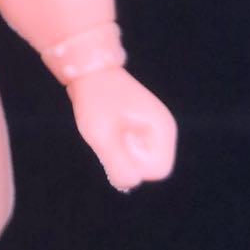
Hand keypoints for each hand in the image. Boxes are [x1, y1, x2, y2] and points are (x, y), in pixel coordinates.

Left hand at [67, 67, 176, 190]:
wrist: (86, 65)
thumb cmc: (94, 98)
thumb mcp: (100, 134)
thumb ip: (117, 164)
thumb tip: (130, 184)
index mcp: (163, 128)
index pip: (158, 170)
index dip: (133, 164)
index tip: (114, 140)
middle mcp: (163, 128)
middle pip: (148, 166)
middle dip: (125, 157)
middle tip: (108, 131)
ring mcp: (152, 126)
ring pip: (137, 159)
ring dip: (118, 150)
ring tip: (106, 124)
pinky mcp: (140, 124)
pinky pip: (129, 148)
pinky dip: (115, 142)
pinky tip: (105, 124)